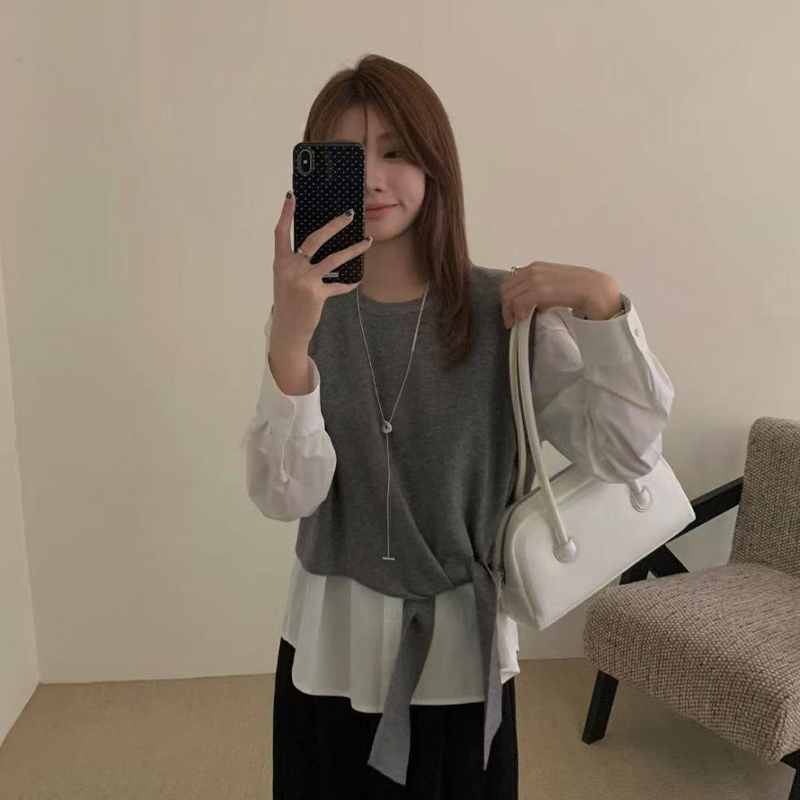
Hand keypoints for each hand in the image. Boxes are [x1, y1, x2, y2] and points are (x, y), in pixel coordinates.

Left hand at [499, 261, 621, 328]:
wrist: (594, 289)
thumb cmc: (579, 289)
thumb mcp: (555, 286)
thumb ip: (542, 292)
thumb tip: (535, 306)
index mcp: (536, 267)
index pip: (511, 280)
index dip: (508, 296)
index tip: (511, 310)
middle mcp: (532, 270)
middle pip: (506, 287)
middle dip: (506, 305)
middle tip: (510, 319)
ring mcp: (534, 279)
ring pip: (509, 295)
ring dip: (509, 311)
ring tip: (515, 322)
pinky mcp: (538, 290)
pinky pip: (518, 302)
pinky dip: (517, 311)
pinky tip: (523, 318)